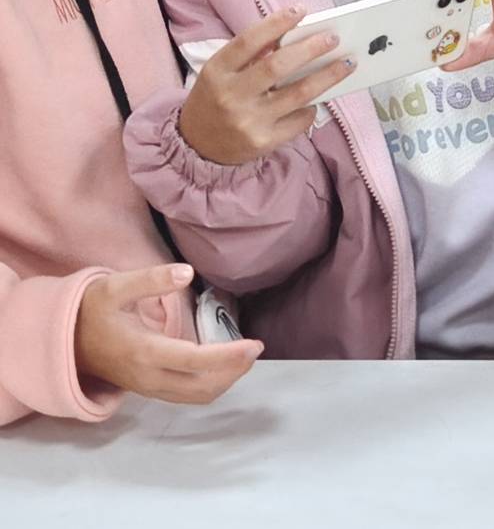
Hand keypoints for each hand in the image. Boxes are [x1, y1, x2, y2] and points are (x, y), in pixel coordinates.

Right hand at [75, 265, 262, 404]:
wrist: (61, 340)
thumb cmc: (90, 310)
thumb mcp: (114, 287)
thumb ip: (150, 280)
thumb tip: (187, 273)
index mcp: (143, 352)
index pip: (193, 361)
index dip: (227, 357)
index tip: (254, 345)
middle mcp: (147, 377)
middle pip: (200, 387)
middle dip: (233, 371)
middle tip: (255, 348)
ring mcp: (147, 387)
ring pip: (195, 396)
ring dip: (225, 380)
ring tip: (245, 357)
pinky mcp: (148, 389)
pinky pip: (186, 395)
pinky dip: (210, 384)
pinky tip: (222, 365)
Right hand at [179, 8, 354, 165]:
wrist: (197, 146)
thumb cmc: (215, 99)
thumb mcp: (221, 72)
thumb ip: (250, 54)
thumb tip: (295, 33)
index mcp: (217, 71)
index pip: (248, 41)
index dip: (276, 23)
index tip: (301, 10)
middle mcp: (231, 95)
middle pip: (278, 66)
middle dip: (310, 49)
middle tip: (332, 39)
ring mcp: (248, 120)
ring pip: (298, 94)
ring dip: (328, 76)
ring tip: (347, 64)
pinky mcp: (264, 141)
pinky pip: (299, 120)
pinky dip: (313, 106)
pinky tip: (321, 97)